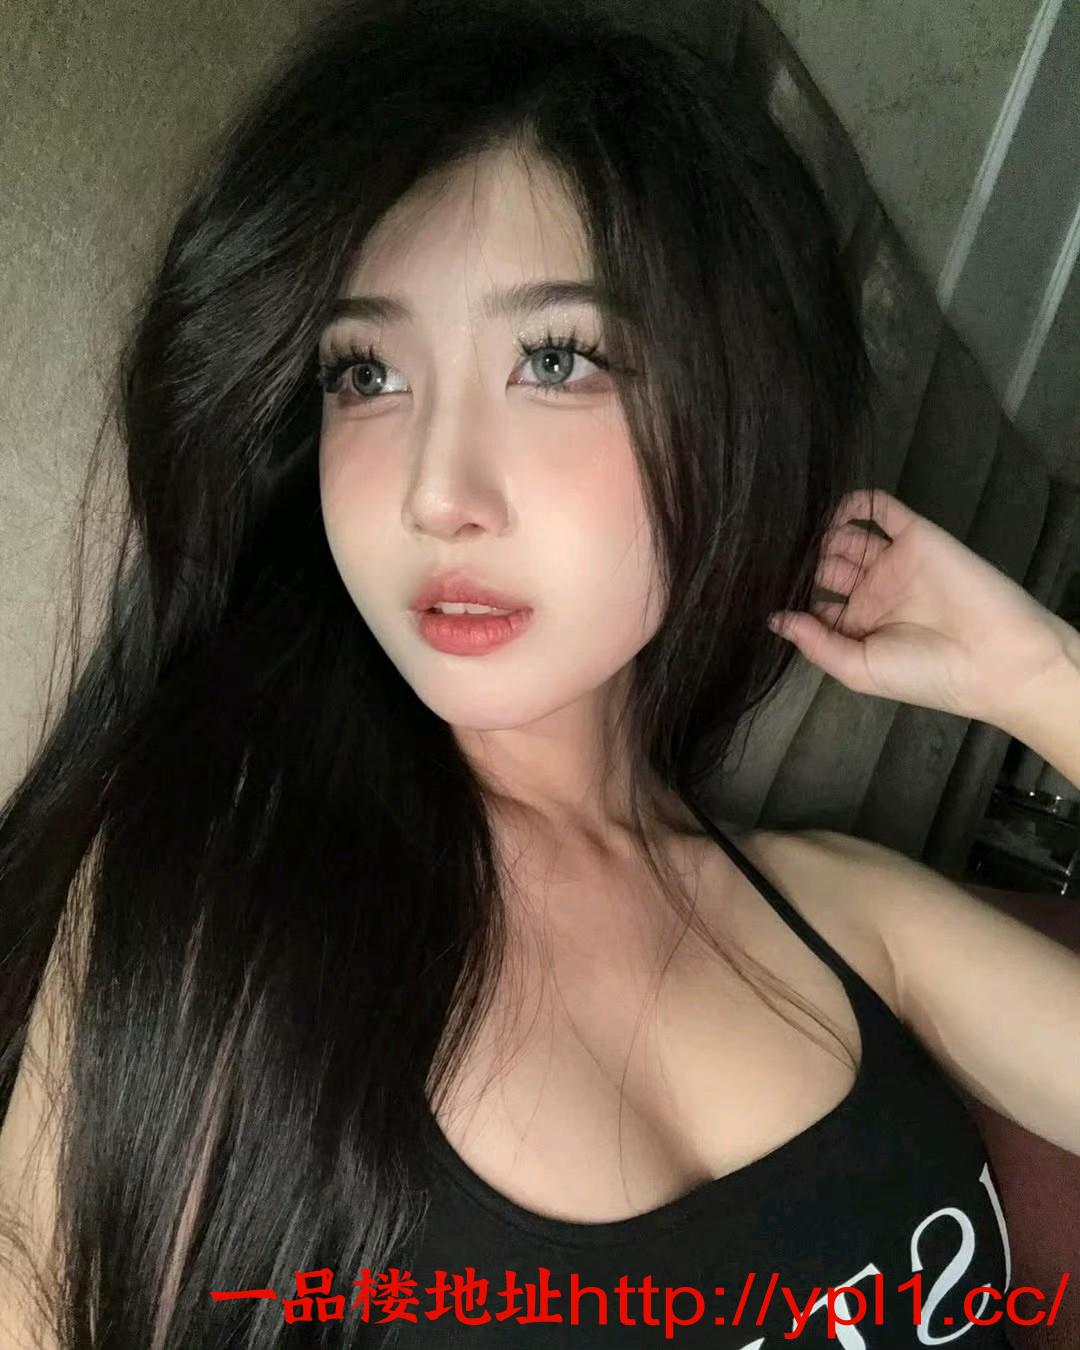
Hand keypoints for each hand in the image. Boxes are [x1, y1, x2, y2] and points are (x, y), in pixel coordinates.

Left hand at [766, 488, 1075, 727]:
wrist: (993, 657)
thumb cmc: (924, 673)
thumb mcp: (858, 669)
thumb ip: (815, 642)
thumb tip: (773, 619)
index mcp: (858, 626)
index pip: (813, 601)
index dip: (788, 592)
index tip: (753, 583)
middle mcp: (872, 592)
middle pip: (825, 564)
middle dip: (799, 557)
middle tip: (764, 547)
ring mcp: (893, 563)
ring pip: (847, 536)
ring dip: (820, 531)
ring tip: (787, 524)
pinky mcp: (915, 536)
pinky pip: (883, 511)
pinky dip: (857, 502)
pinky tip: (828, 503)